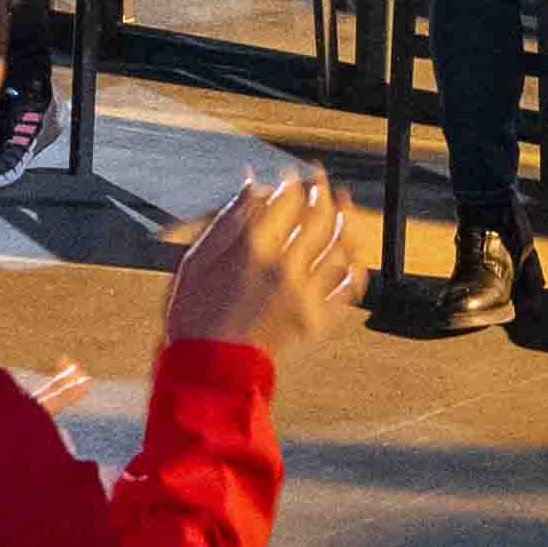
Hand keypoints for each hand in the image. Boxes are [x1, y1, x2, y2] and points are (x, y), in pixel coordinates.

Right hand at [159, 167, 365, 355]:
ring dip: (346, 221)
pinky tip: (351, 252)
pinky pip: (347, 287)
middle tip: (321, 182)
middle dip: (322, 192)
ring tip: (344, 208)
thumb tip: (251, 182)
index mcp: (252, 250)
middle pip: (319, 216)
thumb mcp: (196, 260)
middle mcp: (284, 268)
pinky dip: (354, 265)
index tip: (291, 176)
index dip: (292, 182)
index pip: (288, 200)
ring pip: (340, 246)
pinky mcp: (315, 320)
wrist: (208, 371)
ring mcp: (304, 295)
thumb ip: (228, 219)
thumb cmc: (193, 316)